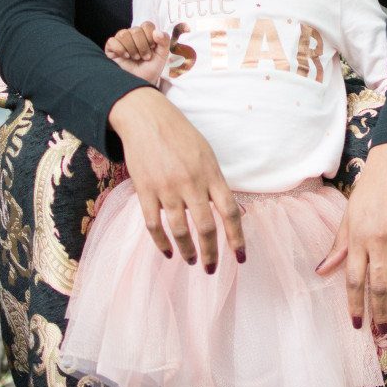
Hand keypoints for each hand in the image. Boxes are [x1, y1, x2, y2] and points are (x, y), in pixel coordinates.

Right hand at [104, 22, 169, 86]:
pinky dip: (120, 49)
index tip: (152, 48)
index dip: (150, 36)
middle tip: (144, 57)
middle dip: (142, 46)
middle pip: (136, 30)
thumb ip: (164, 41)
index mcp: (145, 34)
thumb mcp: (162, 56)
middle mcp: (132, 36)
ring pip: (124, 34)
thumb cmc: (150, 69)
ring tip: (135, 58)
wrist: (141, 83)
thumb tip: (157, 32)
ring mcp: (121, 41)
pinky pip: (112, 41)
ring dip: (132, 48)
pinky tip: (125, 57)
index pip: (147, 25)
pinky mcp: (110, 49)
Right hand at [108, 87, 244, 269]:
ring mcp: (167, 188)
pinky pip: (153, 224)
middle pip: (205, 227)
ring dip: (187, 251)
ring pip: (179, 230)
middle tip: (211, 268)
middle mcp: (191, 183)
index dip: (237, 238)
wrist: (147, 118)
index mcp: (211, 174)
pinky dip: (161, 242)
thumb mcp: (207, 155)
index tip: (241, 257)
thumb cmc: (181, 136)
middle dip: (210, 253)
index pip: (230, 212)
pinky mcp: (146, 190)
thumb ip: (214, 183)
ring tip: (191, 261)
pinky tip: (168, 252)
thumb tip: (225, 213)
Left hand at [317, 142, 386, 329]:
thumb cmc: (370, 190)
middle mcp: (382, 238)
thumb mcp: (349, 215)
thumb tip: (322, 271)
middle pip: (380, 285)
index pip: (355, 279)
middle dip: (379, 313)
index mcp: (359, 236)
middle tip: (379, 331)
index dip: (355, 305)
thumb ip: (339, 246)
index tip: (357, 324)